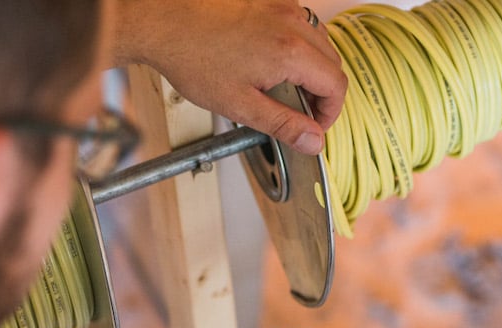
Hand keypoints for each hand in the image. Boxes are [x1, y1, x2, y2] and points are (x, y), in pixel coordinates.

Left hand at [115, 0, 346, 155]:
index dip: (331, 112)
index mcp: (290, 52)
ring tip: (285, 87)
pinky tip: (272, 60)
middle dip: (323, 92)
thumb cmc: (192, 57)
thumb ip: (282, 124)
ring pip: (319, 41)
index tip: (315, 125)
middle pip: (332, 62)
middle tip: (301, 112)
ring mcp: (282, 7)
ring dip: (313, 67)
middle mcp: (292, 23)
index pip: (336, 85)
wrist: (165, 21)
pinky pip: (300, 23)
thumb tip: (313, 141)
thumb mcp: (240, 104)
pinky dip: (298, 45)